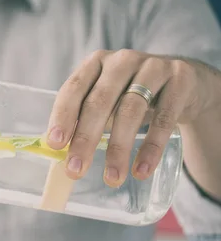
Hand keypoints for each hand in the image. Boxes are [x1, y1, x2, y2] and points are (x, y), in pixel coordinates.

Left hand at [47, 49, 203, 186]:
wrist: (184, 82)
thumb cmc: (131, 95)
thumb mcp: (107, 99)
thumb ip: (84, 118)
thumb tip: (60, 153)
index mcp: (96, 63)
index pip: (73, 89)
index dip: (63, 117)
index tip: (55, 144)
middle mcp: (122, 61)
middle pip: (99, 102)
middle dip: (85, 140)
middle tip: (75, 170)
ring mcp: (154, 67)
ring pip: (131, 110)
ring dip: (118, 149)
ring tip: (112, 179)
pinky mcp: (181, 81)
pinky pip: (164, 119)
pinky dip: (151, 148)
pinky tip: (141, 171)